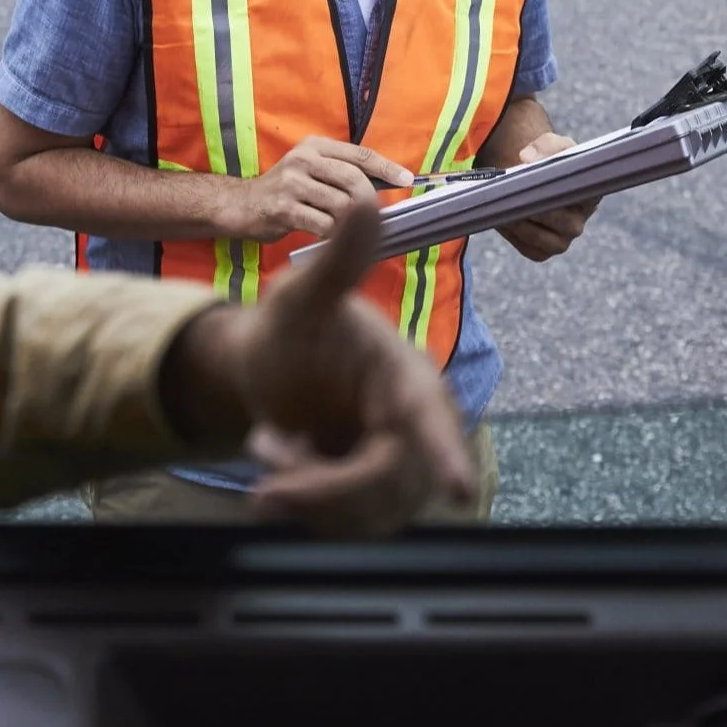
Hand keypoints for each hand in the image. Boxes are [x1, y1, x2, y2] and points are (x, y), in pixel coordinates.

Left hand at [168, 195, 474, 535]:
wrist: (268, 371)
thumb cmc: (291, 328)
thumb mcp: (304, 295)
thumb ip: (339, 260)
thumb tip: (367, 199)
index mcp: (406, 377)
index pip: (430, 419)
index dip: (446, 455)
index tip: (460, 492)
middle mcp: (411, 424)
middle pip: (388, 484)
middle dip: (324, 491)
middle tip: (266, 484)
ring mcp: (395, 463)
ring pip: (367, 514)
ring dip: (308, 496)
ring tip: (274, 450)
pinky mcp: (374, 495)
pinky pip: (349, 526)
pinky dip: (307, 507)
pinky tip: (284, 469)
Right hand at [223, 135, 413, 243]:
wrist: (241, 205)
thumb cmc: (285, 192)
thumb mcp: (312, 171)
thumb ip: (342, 174)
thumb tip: (388, 185)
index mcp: (315, 146)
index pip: (360, 154)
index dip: (387, 168)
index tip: (408, 180)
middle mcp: (303, 159)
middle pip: (353, 179)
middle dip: (370, 202)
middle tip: (377, 219)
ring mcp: (292, 183)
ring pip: (341, 205)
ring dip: (351, 223)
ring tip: (351, 232)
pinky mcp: (283, 208)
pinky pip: (323, 224)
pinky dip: (334, 235)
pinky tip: (334, 239)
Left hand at [494, 132, 599, 261]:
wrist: (532, 180)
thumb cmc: (548, 161)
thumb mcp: (552, 145)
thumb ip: (545, 146)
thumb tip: (527, 158)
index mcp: (590, 196)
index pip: (580, 196)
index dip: (558, 189)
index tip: (536, 179)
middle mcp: (578, 223)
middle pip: (559, 220)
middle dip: (533, 206)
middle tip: (511, 193)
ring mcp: (561, 241)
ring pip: (540, 237)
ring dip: (518, 221)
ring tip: (501, 204)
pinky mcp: (542, 252)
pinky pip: (528, 247)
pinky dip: (512, 233)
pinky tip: (500, 217)